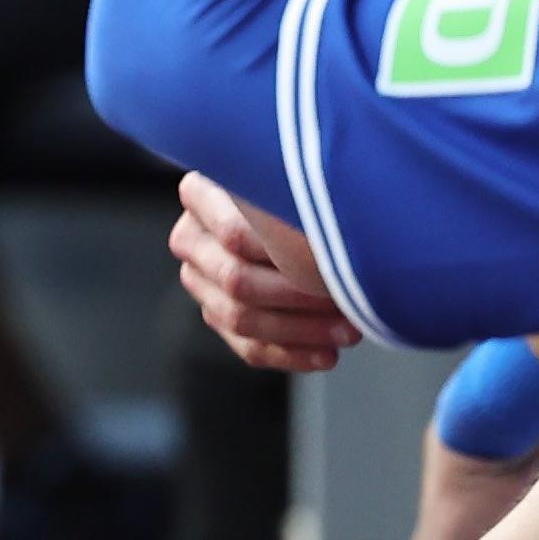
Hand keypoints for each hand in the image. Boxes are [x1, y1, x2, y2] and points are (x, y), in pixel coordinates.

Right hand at [171, 171, 359, 371]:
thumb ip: (295, 203)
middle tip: (345, 299)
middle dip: (298, 295)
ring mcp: (198, 281)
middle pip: (237, 279)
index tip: (333, 261)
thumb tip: (329, 234)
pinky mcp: (217, 316)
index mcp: (200, 194)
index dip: (285, 254)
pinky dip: (291, 355)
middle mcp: (190, 237)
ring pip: (240, 318)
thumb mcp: (292, 184)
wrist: (289, 213)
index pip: (235, 235)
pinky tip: (325, 354)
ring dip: (300, 329)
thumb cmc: (300, 193)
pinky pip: (248, 346)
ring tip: (348, 330)